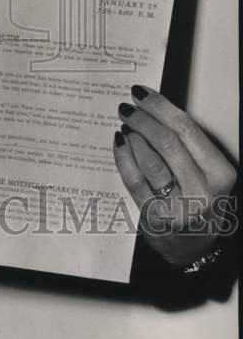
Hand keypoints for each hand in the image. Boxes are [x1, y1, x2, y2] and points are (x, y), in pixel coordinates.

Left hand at [114, 86, 236, 266]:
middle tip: (127, 106)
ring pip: (150, 161)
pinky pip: (134, 181)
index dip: (161, 107)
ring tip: (125, 123)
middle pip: (167, 143)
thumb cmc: (199, 199)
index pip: (187, 131)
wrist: (192, 246)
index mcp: (220, 174)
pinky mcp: (154, 219)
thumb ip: (187, 145)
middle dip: (143, 119)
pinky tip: (119, 143)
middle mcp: (203, 192)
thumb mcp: (206, 172)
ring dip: (133, 136)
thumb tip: (154, 108)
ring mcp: (178, 208)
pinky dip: (123, 157)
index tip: (142, 93)